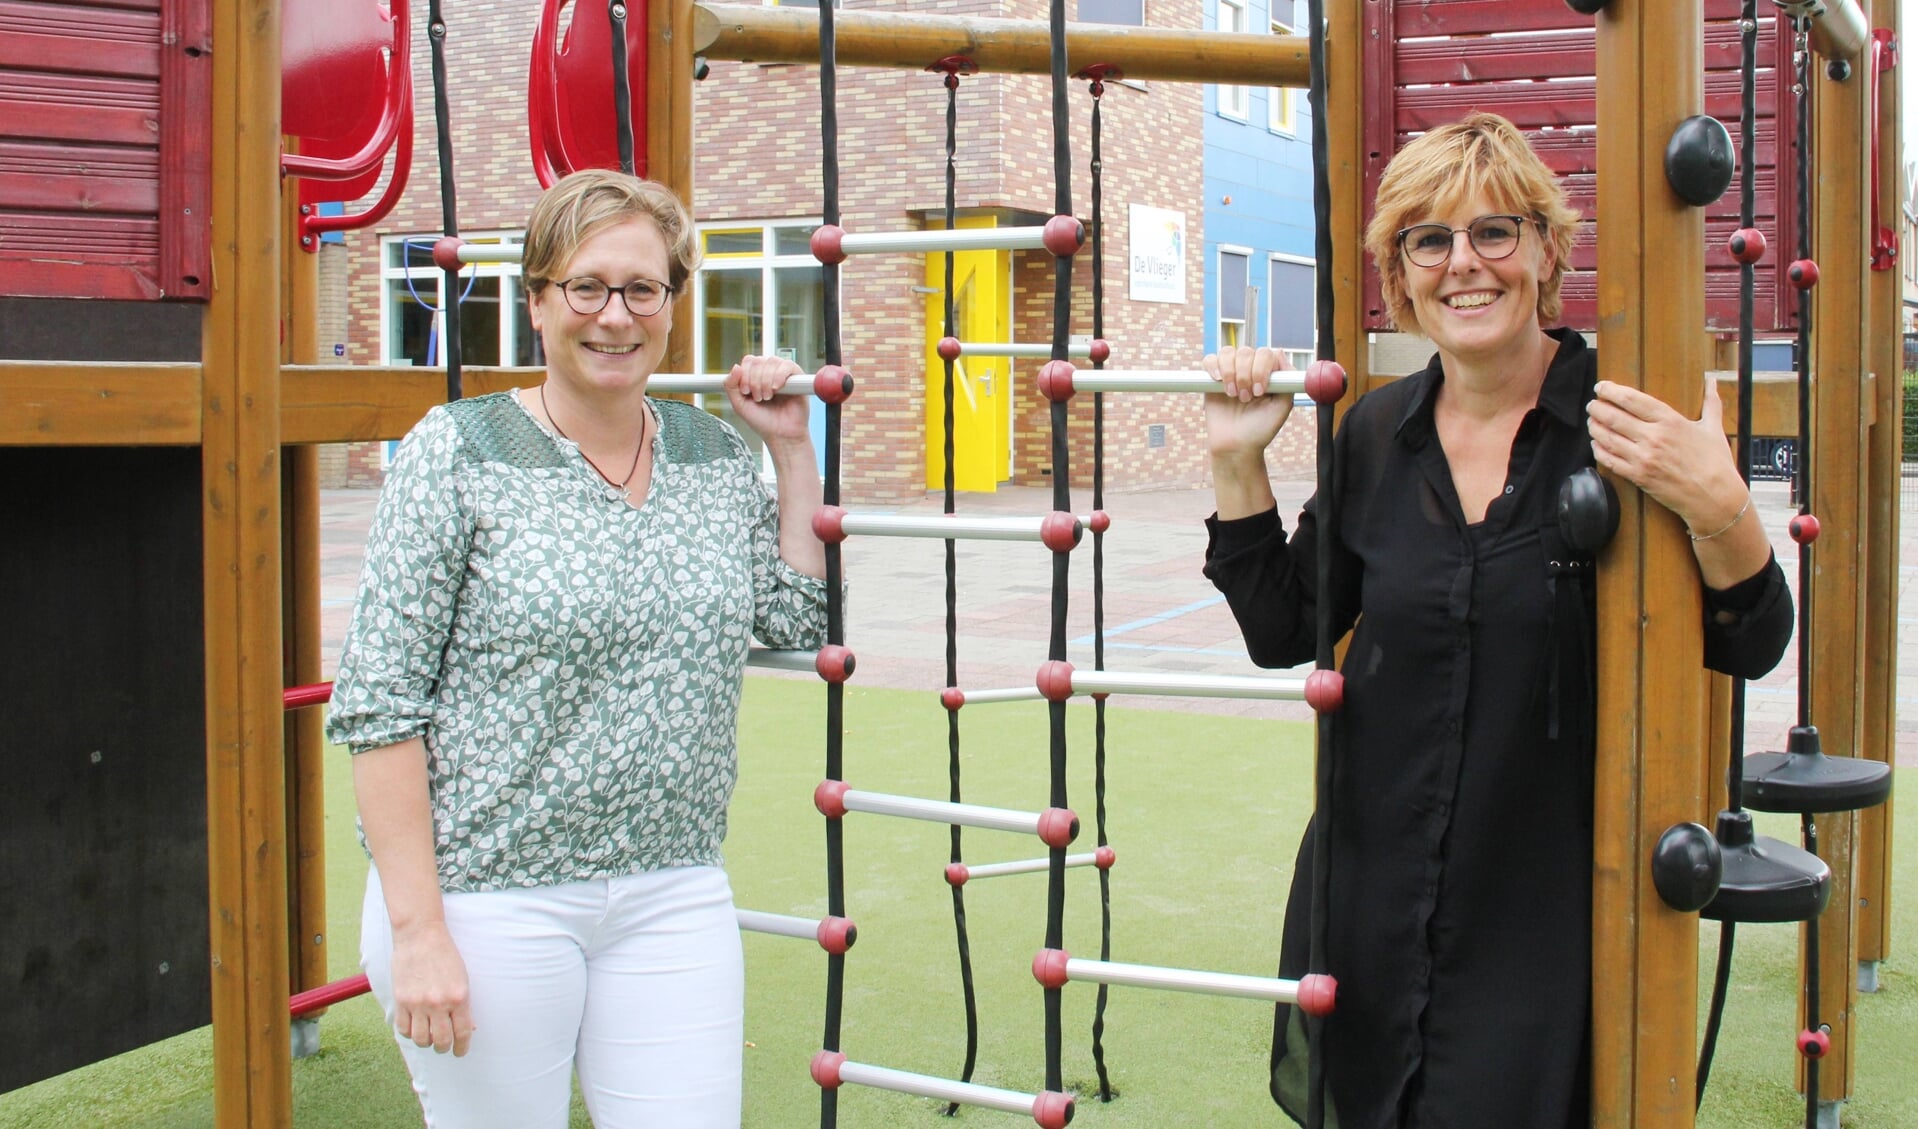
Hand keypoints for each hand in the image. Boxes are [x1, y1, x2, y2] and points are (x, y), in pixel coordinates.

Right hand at [389, 920, 474, 1056]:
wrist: (420, 935)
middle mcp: (438, 1003)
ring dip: (426, 1042)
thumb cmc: (445, 955)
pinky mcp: (400, 1000)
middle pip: (441, 1041)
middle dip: (444, 1048)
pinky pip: (403, 1029)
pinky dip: (409, 1033)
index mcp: (459, 997)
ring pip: (421, 1039)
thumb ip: (463, 1004)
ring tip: (428, 1037)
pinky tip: (414, 1028)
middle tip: (444, 1047)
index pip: (462, 1033)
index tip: (460, 1051)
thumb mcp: (462, 978)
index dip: (462, 1047)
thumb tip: (468, 1028)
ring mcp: (418, 1003)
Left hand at [725, 355, 811, 447]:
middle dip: (754, 380)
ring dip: (766, 380)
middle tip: (758, 398)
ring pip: (772, 362)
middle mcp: (769, 372)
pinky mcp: (798, 378)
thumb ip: (731, 386)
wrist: (781, 435)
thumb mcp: (739, 405)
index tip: (746, 391)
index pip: (748, 361)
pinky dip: (779, 375)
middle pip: (758, 361)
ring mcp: (783, 374)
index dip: (744, 374)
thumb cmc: (763, 422)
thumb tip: (735, 366)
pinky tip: (777, 388)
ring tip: (768, 397)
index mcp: (755, 376)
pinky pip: (788, 365)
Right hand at [1202, 346, 1294, 460]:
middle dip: (1245, 375)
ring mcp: (1232, 373)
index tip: (1260, 391)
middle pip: (1247, 351)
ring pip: (1229, 353)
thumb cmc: (1260, 429)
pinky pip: (1210, 359)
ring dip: (1230, 373)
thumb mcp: (1282, 407)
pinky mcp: (1212, 379)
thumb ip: (1287, 382)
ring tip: (1233, 395)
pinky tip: (1218, 381)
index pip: (1268, 353)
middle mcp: (1252, 369)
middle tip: (1245, 399)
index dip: (1262, 368)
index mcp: (1270, 374)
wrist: (1235, 446)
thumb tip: (1280, 356)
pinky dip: (1213, 366)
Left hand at [1586, 377, 1746, 533]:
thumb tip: (1713, 380)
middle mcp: (1653, 437)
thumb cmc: (1716, 462)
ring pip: (1608, 438)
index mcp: (1670, 420)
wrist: (1715, 496)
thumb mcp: (1714, 427)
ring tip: (1591, 421)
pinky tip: (1595, 444)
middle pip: (1614, 417)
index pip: (1632, 399)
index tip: (1601, 386)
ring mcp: (1643, 457)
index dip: (1611, 391)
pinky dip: (1598, 450)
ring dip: (1595, 427)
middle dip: (1597, 408)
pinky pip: (1610, 460)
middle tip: (1592, 404)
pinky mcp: (1638, 476)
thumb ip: (1711, 401)